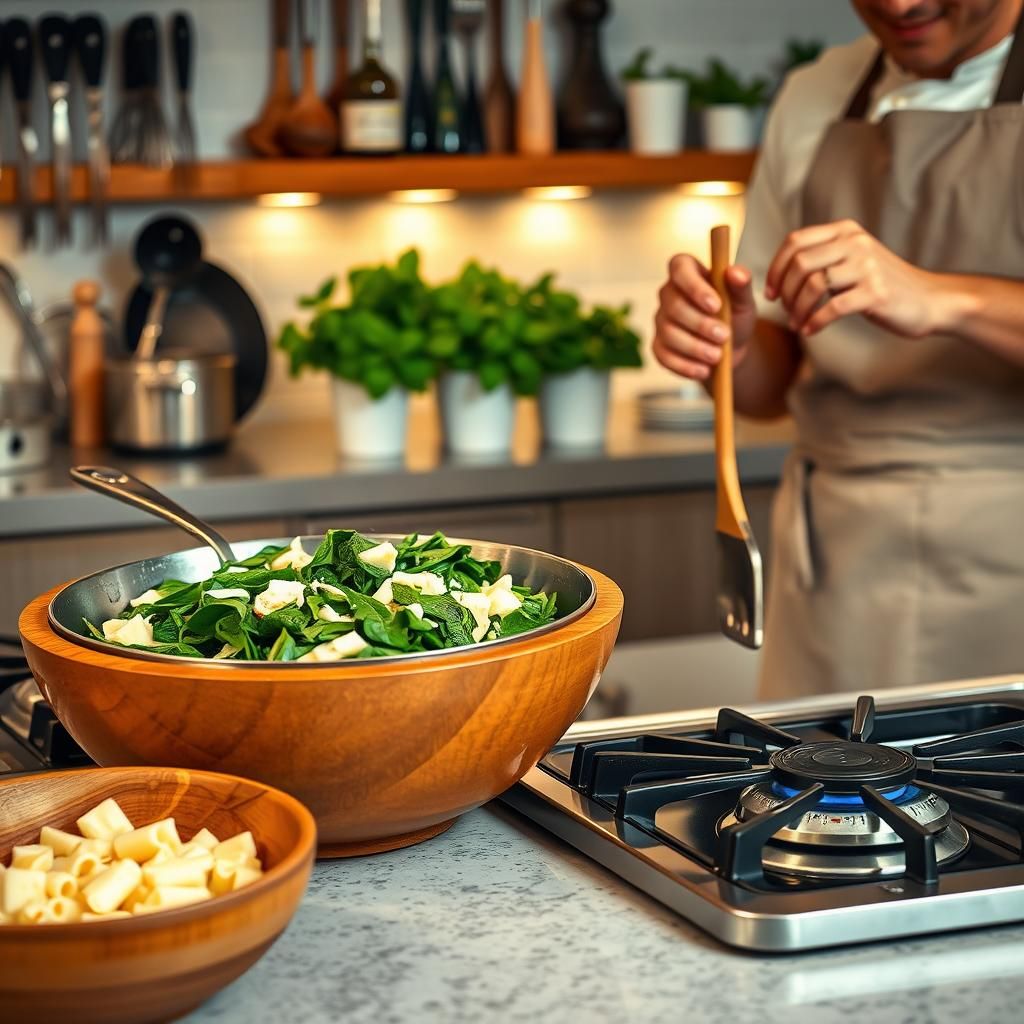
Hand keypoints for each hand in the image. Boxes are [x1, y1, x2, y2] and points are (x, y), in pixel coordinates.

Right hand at [653, 254, 757, 381]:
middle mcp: (669, 294)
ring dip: (695, 347)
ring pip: (668, 333)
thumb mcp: (744, 300)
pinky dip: (685, 365)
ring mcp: (661, 321)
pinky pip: (664, 356)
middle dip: (700, 324)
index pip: (679, 267)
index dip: (694, 286)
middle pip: (673, 305)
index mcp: (688, 272)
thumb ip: (741, 286)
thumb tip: (735, 273)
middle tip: (724, 336)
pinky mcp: (659, 346)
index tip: (715, 305)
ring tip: (717, 355)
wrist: (730, 349)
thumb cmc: (734, 317)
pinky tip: (704, 369)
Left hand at [765, 219, 944, 338]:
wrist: (929, 300)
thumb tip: (783, 268)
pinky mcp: (875, 292)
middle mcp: (855, 242)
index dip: (775, 268)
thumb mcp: (852, 259)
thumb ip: (824, 256)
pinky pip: (833, 307)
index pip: (795, 241)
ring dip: (797, 309)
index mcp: (845, 231)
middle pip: (800, 263)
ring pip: (813, 285)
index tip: (770, 292)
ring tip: (797, 323)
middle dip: (785, 292)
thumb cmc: (882, 284)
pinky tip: (810, 330)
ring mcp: (867, 266)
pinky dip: (815, 322)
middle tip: (784, 311)